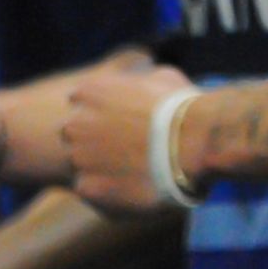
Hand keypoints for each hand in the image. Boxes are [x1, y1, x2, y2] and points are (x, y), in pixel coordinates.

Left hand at [62, 62, 196, 213]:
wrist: (193, 144)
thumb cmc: (183, 108)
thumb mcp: (162, 78)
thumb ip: (140, 82)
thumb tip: (145, 84)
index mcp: (87, 92)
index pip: (80, 101)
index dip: (102, 112)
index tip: (122, 121)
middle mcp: (74, 123)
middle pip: (74, 134)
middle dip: (94, 140)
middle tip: (125, 149)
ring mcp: (78, 157)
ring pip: (80, 164)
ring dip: (100, 167)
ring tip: (133, 170)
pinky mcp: (88, 187)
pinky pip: (90, 189)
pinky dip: (106, 190)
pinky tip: (132, 187)